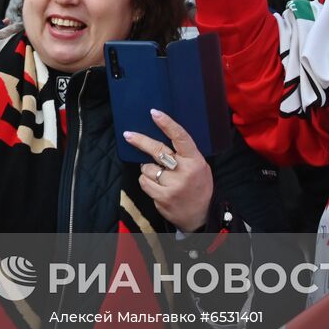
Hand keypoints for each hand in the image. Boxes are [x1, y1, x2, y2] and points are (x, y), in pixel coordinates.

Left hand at [125, 109, 214, 231]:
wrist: (201, 215)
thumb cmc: (198, 186)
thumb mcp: (199, 166)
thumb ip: (185, 153)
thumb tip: (164, 134)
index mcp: (195, 160)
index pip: (180, 137)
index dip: (167, 124)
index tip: (154, 113)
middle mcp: (184, 171)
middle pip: (157, 150)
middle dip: (140, 141)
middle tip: (128, 135)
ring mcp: (173, 185)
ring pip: (148, 168)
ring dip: (149, 170)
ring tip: (161, 177)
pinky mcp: (162, 197)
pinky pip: (144, 181)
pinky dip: (147, 181)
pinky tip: (157, 186)